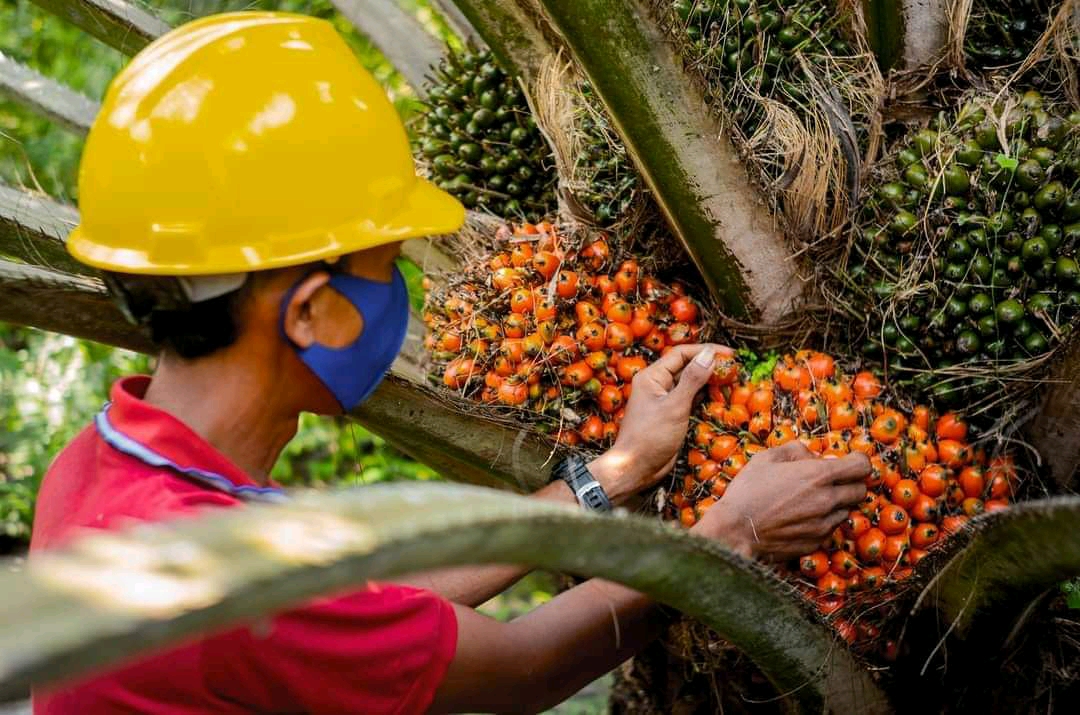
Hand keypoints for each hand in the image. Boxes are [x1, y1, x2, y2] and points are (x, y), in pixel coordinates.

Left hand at [589, 344, 722, 502]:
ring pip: (690, 384)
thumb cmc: (651, 436)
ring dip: (709, 382)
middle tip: (735, 368)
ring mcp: (665, 400)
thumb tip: (709, 354)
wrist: (635, 468)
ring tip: (732, 381)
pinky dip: (704, 397)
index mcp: (652, 376)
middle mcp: (657, 384)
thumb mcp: (674, 406)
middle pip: (687, 367)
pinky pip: (690, 400)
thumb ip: (692, 380)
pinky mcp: (672, 415)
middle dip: (710, 366)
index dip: (706, 351)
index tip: (729, 354)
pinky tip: (720, 397)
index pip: (682, 354)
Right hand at [692, 441, 869, 559]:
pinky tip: (801, 517)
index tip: (850, 461)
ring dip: (836, 503)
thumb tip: (812, 456)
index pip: (862, 466)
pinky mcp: (817, 542)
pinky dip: (824, 521)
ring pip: (846, 510)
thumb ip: (796, 450)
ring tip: (811, 501)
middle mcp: (827, 500)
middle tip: (830, 481)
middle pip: (860, 490)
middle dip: (850, 483)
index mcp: (818, 475)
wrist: (736, 530)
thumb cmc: (748, 490)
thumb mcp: (767, 458)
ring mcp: (824, 524)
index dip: (859, 461)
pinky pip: (831, 528)